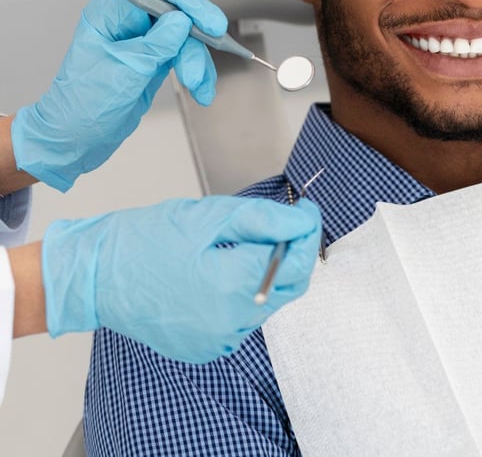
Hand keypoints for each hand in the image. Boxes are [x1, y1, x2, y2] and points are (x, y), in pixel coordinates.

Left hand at [11, 0, 226, 190]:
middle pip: (177, 15)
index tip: (209, 23)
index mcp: (110, 15)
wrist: (75, 139)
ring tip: (198, 87)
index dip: (186, 4)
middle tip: (212, 53)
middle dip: (195, 40)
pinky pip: (185, 58)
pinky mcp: (155, 62)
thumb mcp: (124, 72)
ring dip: (198, 63)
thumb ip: (155, 44)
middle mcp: (128, 24)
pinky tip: (201, 91)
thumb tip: (182, 20)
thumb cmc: (83, 105)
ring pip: (186, 40)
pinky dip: (198, 74)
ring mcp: (143, 43)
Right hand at [42, 195, 320, 362]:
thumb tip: (304, 221)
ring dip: (269, 275)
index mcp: (232, 286)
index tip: (307, 211)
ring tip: (243, 247)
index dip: (308, 232)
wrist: (94, 276)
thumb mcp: (211, 216)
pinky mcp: (205, 349)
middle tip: (284, 225)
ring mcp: (217, 341)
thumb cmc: (145, 239)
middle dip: (295, 254)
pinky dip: (245, 297)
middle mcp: (230, 322)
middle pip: (290, 287)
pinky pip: (243, 321)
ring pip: (268, 304)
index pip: (297, 261)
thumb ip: (265, 220)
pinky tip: (222, 274)